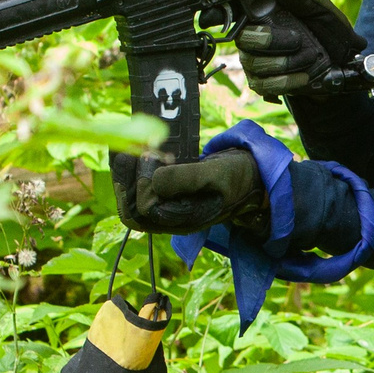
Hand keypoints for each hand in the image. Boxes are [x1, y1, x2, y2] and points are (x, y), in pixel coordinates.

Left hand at [132, 150, 264, 233]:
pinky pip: (138, 190)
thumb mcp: (216, 174)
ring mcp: (166, 208)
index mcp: (182, 220)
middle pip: (131, 211)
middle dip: (125, 182)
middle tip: (126, 154)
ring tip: (126, 152)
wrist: (248, 176)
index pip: (145, 210)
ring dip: (125, 177)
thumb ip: (187, 178)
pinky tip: (131, 154)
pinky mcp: (164, 196)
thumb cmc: (235, 176)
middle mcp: (170, 219)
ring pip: (131, 201)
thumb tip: (154, 180)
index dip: (141, 183)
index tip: (151, 155)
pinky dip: (131, 173)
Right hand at [237, 0, 366, 102]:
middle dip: (270, 42)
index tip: (256, 24)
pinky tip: (303, 76)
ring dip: (284, 63)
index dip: (238, 18)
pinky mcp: (262, 82)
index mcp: (264, 13)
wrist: (343, 62)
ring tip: (310, 57)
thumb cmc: (329, 30)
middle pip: (243, 40)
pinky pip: (262, 84)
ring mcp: (255, 60)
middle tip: (298, 40)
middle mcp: (254, 35)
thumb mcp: (320, 9)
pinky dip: (285, 81)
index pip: (239, 13)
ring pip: (252, 62)